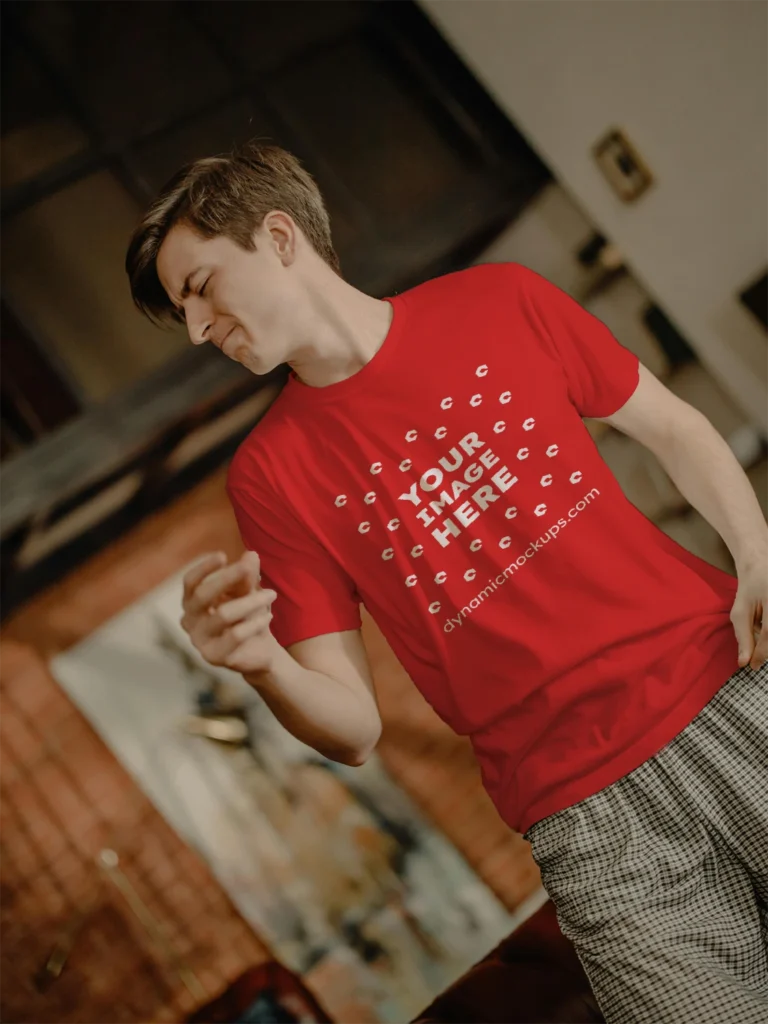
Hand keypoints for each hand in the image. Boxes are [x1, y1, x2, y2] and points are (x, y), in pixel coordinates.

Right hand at [180, 550, 278, 673]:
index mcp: (192, 603)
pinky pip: (235, 635)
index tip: (223, 555)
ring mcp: (200, 641)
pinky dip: (255, 622)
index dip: (204, 568)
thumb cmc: (248, 615)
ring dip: (251, 601)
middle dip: (227, 578)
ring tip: (271, 594)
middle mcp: (189, 622)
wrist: (260, 650)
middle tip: (248, 569)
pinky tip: (269, 616)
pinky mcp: (214, 657)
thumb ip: (247, 575)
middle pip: (202, 595)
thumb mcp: (249, 592)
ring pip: (223, 614)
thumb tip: (251, 555)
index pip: (190, 582)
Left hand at [730, 557, 767, 669]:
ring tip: (761, 630)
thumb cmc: (749, 590)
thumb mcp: (740, 612)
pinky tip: (764, 625)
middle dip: (767, 648)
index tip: (752, 667)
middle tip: (757, 656)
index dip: (761, 653)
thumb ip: (743, 636)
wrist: (763, 568)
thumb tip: (744, 662)